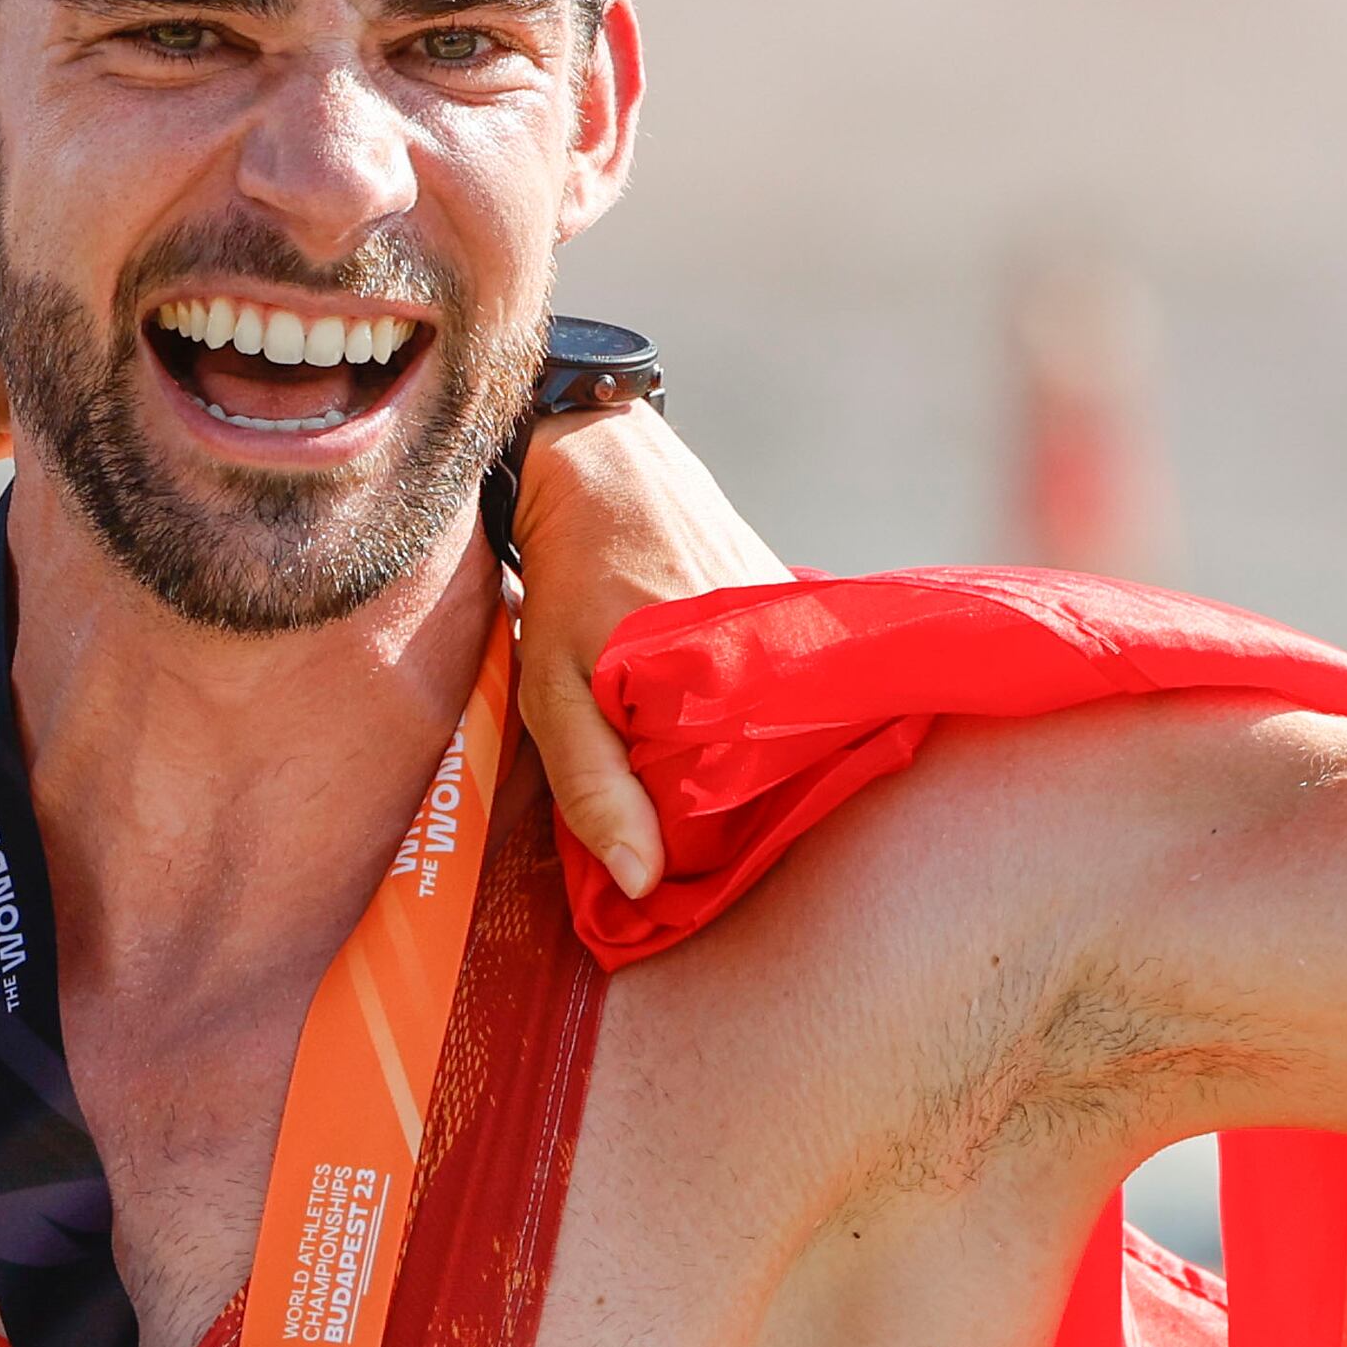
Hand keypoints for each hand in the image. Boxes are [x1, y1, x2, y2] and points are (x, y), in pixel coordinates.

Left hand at [512, 404, 788, 897]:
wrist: (600, 465)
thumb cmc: (565, 582)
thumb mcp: (554, 689)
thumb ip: (593, 784)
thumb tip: (642, 882)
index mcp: (722, 687)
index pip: (735, 809)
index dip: (697, 839)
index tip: (663, 848)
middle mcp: (776, 657)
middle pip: (762, 770)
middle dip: (719, 794)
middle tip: (666, 792)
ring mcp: (792, 625)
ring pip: (775, 725)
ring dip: (737, 746)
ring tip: (686, 739)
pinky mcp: (793, 601)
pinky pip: (785, 679)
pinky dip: (754, 698)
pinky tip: (716, 694)